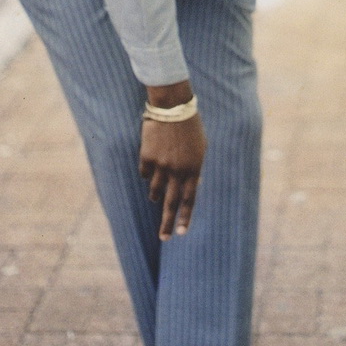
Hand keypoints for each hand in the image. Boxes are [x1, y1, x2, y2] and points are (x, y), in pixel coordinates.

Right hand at [139, 113, 206, 240]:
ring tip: (156, 195)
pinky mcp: (146, 157)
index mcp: (193, 169)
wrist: (172, 107)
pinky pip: (144, 173)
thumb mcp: (200, 148)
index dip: (185, 218)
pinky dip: (147, 172)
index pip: (189, 200)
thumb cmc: (190, 127)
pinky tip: (152, 162)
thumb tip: (192, 186)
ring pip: (154, 190)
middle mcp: (177, 170)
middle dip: (166, 223)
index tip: (181, 233)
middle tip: (164, 239)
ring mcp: (160, 165)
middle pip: (170, 203)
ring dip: (155, 194)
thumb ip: (195, 169)